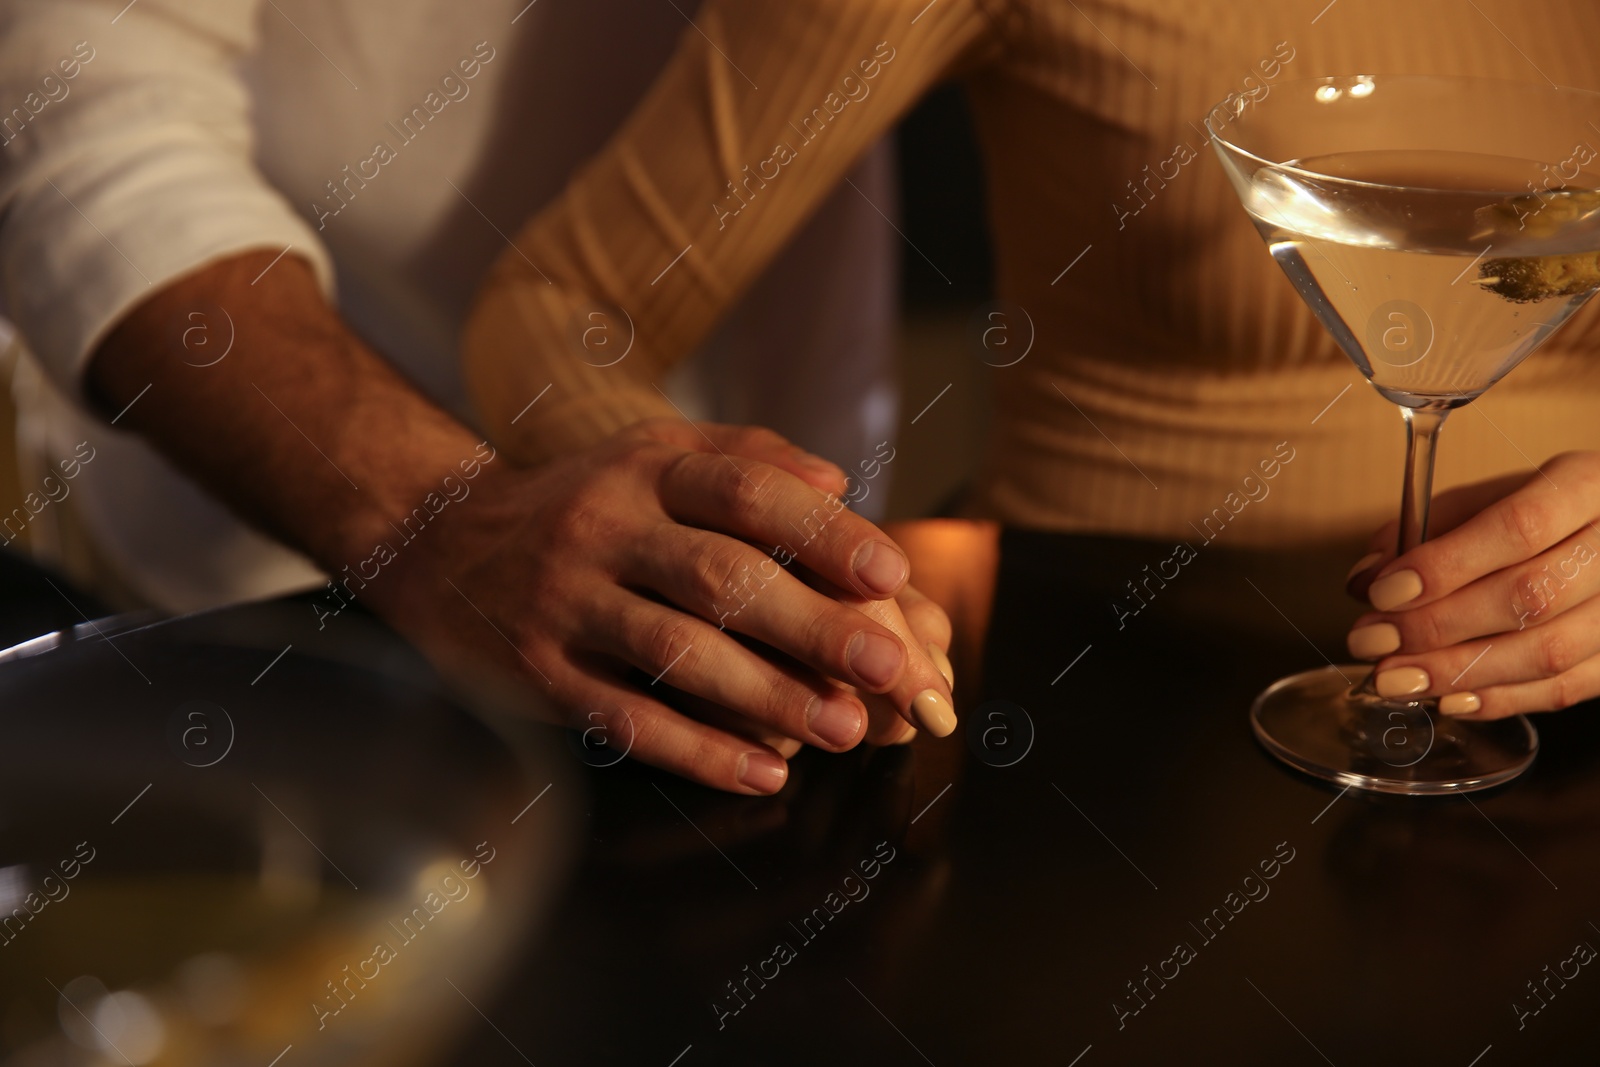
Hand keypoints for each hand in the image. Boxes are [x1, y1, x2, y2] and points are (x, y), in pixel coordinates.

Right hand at [88, 251, 950, 798]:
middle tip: (892, 669)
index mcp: (645, 468)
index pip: (743, 491)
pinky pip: (625, 717)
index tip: (890, 573)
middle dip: (813, 626)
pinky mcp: (539, 672)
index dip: (820, 530)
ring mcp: (565, 603)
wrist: (441, 542)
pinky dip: (698, 751)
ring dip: (768, 697)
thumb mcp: (652, 454)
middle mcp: (603, 528)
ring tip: (847, 730)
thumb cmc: (584, 503)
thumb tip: (838, 481)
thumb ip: (745, 458)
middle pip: (720, 578)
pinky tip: (763, 774)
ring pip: (676, 654)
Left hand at [1344, 452, 1599, 719]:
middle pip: (1530, 595)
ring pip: (1549, 651)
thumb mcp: (1490, 496)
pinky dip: (1500, 699)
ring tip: (1394, 680)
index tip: (1384, 592)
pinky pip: (1566, 688)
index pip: (1519, 527)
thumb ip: (1425, 528)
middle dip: (1436, 626)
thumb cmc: (1546, 512)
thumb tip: (1367, 579)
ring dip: (1459, 673)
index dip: (1446, 566)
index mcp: (1587, 486)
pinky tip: (1447, 699)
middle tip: (1371, 641)